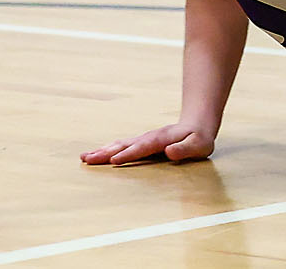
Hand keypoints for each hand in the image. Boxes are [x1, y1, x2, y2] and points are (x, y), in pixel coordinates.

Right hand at [80, 123, 215, 165]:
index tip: (113, 161)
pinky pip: (122, 145)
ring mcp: (143, 138)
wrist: (197, 123)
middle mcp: (149, 137)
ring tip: (85, 157)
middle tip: (87, 159)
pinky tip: (97, 154)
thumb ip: (185, 149)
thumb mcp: (200, 145)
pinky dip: (108, 149)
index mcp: (162, 139)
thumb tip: (169, 152)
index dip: (129, 154)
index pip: (143, 147)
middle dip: (106, 152)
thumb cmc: (199, 138)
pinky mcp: (141, 142)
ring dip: (102, 150)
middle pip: (124, 145)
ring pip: (120, 144)